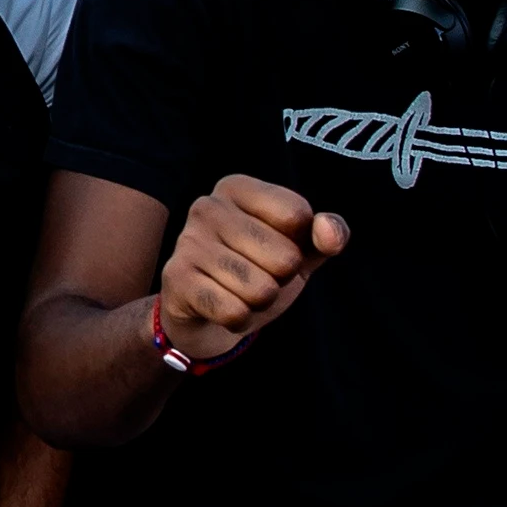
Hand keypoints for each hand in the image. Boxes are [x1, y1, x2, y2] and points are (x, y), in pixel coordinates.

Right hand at [154, 173, 346, 364]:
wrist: (204, 312)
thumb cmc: (257, 269)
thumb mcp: (298, 248)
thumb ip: (327, 234)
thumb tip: (330, 231)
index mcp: (237, 187)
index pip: (297, 215)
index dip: (299, 244)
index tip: (276, 246)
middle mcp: (207, 206)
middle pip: (284, 257)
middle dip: (281, 279)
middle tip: (257, 275)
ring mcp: (187, 241)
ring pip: (261, 289)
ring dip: (260, 302)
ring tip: (240, 291)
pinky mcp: (177, 278)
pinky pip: (234, 312)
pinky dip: (240, 319)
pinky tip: (223, 307)